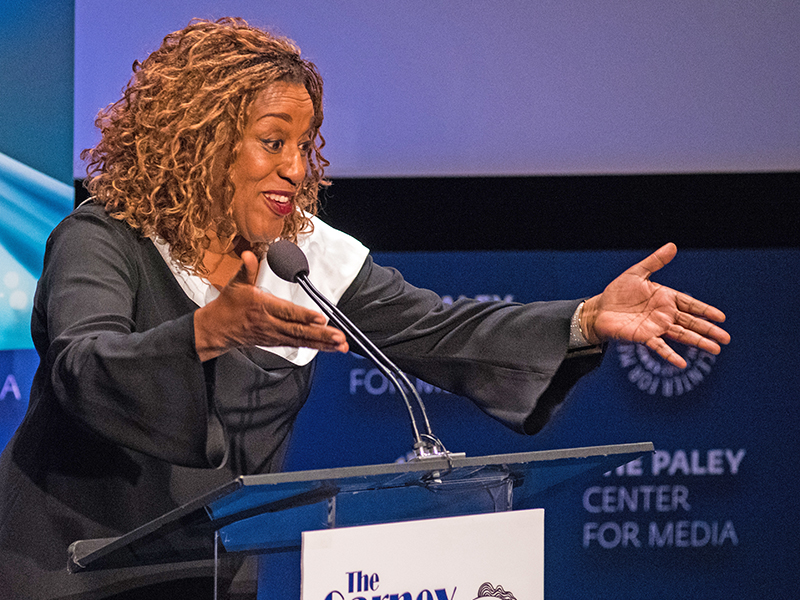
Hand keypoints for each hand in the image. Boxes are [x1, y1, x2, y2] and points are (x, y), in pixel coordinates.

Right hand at [194, 251, 348, 360]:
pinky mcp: (277, 342)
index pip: (287, 312)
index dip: (304, 316)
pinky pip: (299, 345)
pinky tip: (330, 348)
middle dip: (321, 335)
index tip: (321, 318)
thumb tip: (249, 254)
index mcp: (262, 307)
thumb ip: (247, 268)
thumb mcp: (236, 284)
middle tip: (339, 337)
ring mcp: (274, 335)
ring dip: (323, 343)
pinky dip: (315, 347)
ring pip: (301, 340)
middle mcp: (270, 324)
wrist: (217, 329)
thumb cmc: (229, 305)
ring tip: (341, 345)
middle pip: (299, 330)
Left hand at [581, 243, 729, 367]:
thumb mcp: (637, 273)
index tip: (721, 317)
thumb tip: (672, 246)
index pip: (690, 305)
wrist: (599, 308)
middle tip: (726, 338)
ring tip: (715, 349)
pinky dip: (670, 354)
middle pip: (691, 322)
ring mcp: (655, 327)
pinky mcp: (643, 337)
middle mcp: (664, 314)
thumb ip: (655, 262)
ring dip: (698, 342)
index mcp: (665, 298)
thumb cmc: (618, 291)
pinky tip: (681, 363)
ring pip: (681, 335)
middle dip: (709, 330)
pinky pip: (659, 347)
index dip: (705, 311)